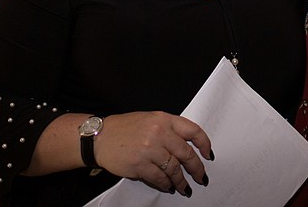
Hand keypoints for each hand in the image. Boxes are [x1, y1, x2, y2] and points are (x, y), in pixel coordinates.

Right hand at [94, 111, 212, 195]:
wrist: (99, 137)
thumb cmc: (125, 128)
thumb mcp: (151, 119)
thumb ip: (169, 129)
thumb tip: (187, 146)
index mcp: (164, 119)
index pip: (193, 131)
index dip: (204, 144)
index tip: (208, 155)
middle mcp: (159, 133)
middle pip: (186, 154)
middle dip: (196, 169)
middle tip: (201, 177)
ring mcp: (149, 149)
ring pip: (174, 169)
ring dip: (181, 181)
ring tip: (185, 188)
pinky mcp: (140, 165)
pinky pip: (159, 178)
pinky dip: (166, 184)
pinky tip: (169, 186)